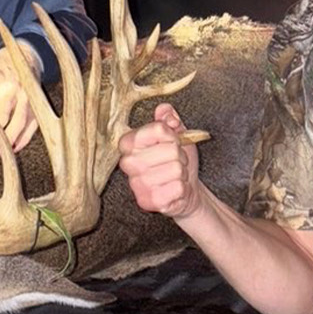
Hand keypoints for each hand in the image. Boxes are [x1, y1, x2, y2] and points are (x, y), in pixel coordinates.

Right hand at [118, 104, 203, 220]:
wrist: (184, 190)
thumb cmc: (176, 161)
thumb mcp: (176, 134)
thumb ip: (169, 118)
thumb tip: (165, 111)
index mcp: (129, 143)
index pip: (157, 129)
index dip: (172, 135)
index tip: (173, 141)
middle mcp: (127, 163)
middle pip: (170, 149)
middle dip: (179, 155)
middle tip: (175, 161)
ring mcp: (136, 184)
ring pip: (174, 169)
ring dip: (181, 172)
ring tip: (174, 175)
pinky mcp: (146, 201)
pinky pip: (176, 187)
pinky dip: (182, 188)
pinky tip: (174, 189)